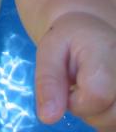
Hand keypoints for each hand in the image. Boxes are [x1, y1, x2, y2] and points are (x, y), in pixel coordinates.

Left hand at [36, 11, 115, 129]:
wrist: (92, 32)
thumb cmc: (69, 39)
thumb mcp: (49, 49)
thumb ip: (47, 81)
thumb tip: (47, 118)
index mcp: (107, 51)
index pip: (96, 95)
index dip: (74, 100)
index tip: (68, 82)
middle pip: (109, 115)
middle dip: (85, 109)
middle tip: (77, 84)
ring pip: (115, 122)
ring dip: (95, 115)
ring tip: (88, 89)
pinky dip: (104, 116)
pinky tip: (98, 97)